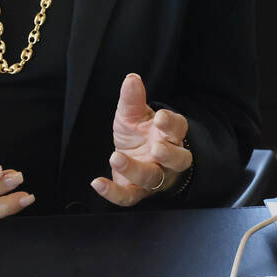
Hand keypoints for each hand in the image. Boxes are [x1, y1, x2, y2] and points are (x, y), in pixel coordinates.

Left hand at [90, 73, 191, 206]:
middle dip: (168, 154)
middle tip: (157, 147)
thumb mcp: (133, 114)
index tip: (160, 117)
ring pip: (153, 178)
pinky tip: (97, 183)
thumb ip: (132, 99)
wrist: (136, 157)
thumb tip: (131, 79)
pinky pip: (128, 197)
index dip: (171, 123)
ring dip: (136, 169)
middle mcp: (167, 159)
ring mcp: (154, 177)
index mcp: (170, 135)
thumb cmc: (139, 135)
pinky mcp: (137, 191)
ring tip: (117, 157)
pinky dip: (112, 193)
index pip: (178, 128)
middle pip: (177, 159)